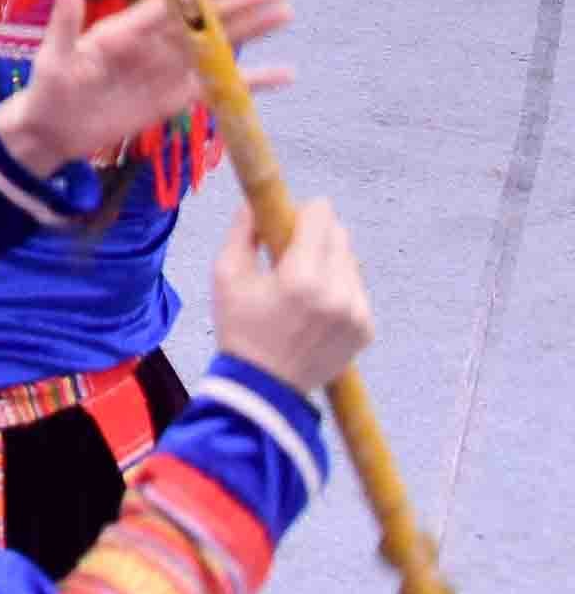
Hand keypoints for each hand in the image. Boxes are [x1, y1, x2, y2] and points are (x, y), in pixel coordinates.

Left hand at [0, 0, 293, 176]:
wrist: (52, 130)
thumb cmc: (49, 88)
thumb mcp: (54, 54)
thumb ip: (66, 17)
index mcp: (128, 29)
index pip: (174, 5)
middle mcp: (153, 45)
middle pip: (205, 21)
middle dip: (243, 5)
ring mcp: (167, 71)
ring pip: (217, 48)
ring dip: (252, 32)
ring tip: (286, 14)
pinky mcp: (175, 99)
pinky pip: (218, 87)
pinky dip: (250, 81)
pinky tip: (283, 74)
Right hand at [212, 200, 375, 393]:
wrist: (265, 389)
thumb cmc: (240, 330)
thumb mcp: (226, 276)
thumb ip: (242, 232)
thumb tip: (255, 204)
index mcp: (302, 278)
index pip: (320, 217)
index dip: (303, 211)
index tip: (287, 221)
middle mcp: (338, 293)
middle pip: (339, 235)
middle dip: (316, 236)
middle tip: (290, 255)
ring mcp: (358, 313)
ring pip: (350, 261)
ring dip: (329, 261)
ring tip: (302, 285)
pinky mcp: (366, 329)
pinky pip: (357, 289)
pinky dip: (339, 288)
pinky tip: (315, 307)